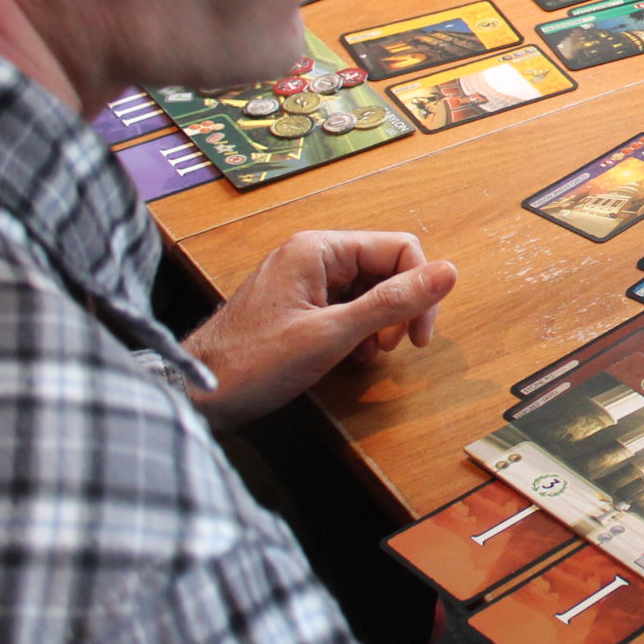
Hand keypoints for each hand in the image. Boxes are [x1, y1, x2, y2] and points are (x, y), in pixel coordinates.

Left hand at [183, 230, 456, 429]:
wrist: (195, 394)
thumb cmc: (251, 364)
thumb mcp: (331, 335)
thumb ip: (392, 303)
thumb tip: (449, 272)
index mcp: (319, 250)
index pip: (399, 249)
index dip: (419, 290)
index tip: (417, 336)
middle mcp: (313, 256)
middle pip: (386, 269)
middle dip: (398, 310)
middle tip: (391, 348)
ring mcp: (304, 280)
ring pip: (370, 291)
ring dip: (379, 325)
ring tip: (363, 355)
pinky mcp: (299, 304)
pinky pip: (348, 307)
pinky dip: (358, 332)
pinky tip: (348, 356)